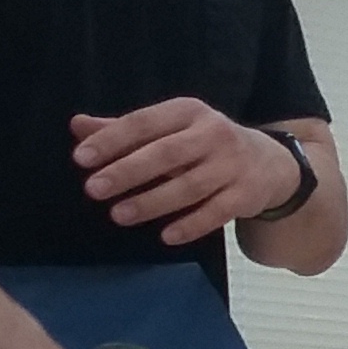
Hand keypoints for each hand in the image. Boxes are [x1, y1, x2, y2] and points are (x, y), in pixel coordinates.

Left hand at [71, 100, 294, 244]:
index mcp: (188, 112)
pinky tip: (166, 236)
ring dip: (152, 202)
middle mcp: (214, 133)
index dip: (112, 140)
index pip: (145, 122)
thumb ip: (124, 130)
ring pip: (190, 186)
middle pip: (166, 154)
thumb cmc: (203, 145)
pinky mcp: (247, 194)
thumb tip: (77, 125)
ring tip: (119, 215)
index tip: (81, 159)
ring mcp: (233, 165)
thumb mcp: (169, 129)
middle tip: (93, 189)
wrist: (270, 163)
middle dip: (128, 171)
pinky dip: (192, 225)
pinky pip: (217, 212)